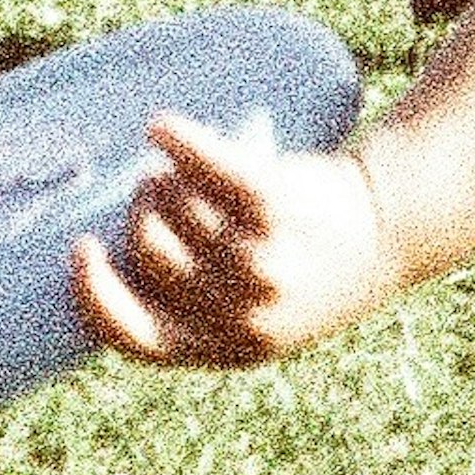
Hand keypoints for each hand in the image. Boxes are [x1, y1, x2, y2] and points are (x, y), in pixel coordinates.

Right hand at [70, 117, 398, 367]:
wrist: (392, 228)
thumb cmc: (307, 264)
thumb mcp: (253, 312)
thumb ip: (189, 305)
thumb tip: (100, 268)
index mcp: (228, 348)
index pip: (134, 336)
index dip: (94, 294)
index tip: (83, 249)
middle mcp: (243, 312)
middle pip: (146, 252)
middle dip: (142, 214)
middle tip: (161, 192)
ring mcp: (261, 260)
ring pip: (169, 206)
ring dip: (167, 179)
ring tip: (189, 174)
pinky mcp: (276, 205)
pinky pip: (203, 164)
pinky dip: (177, 140)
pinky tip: (160, 126)